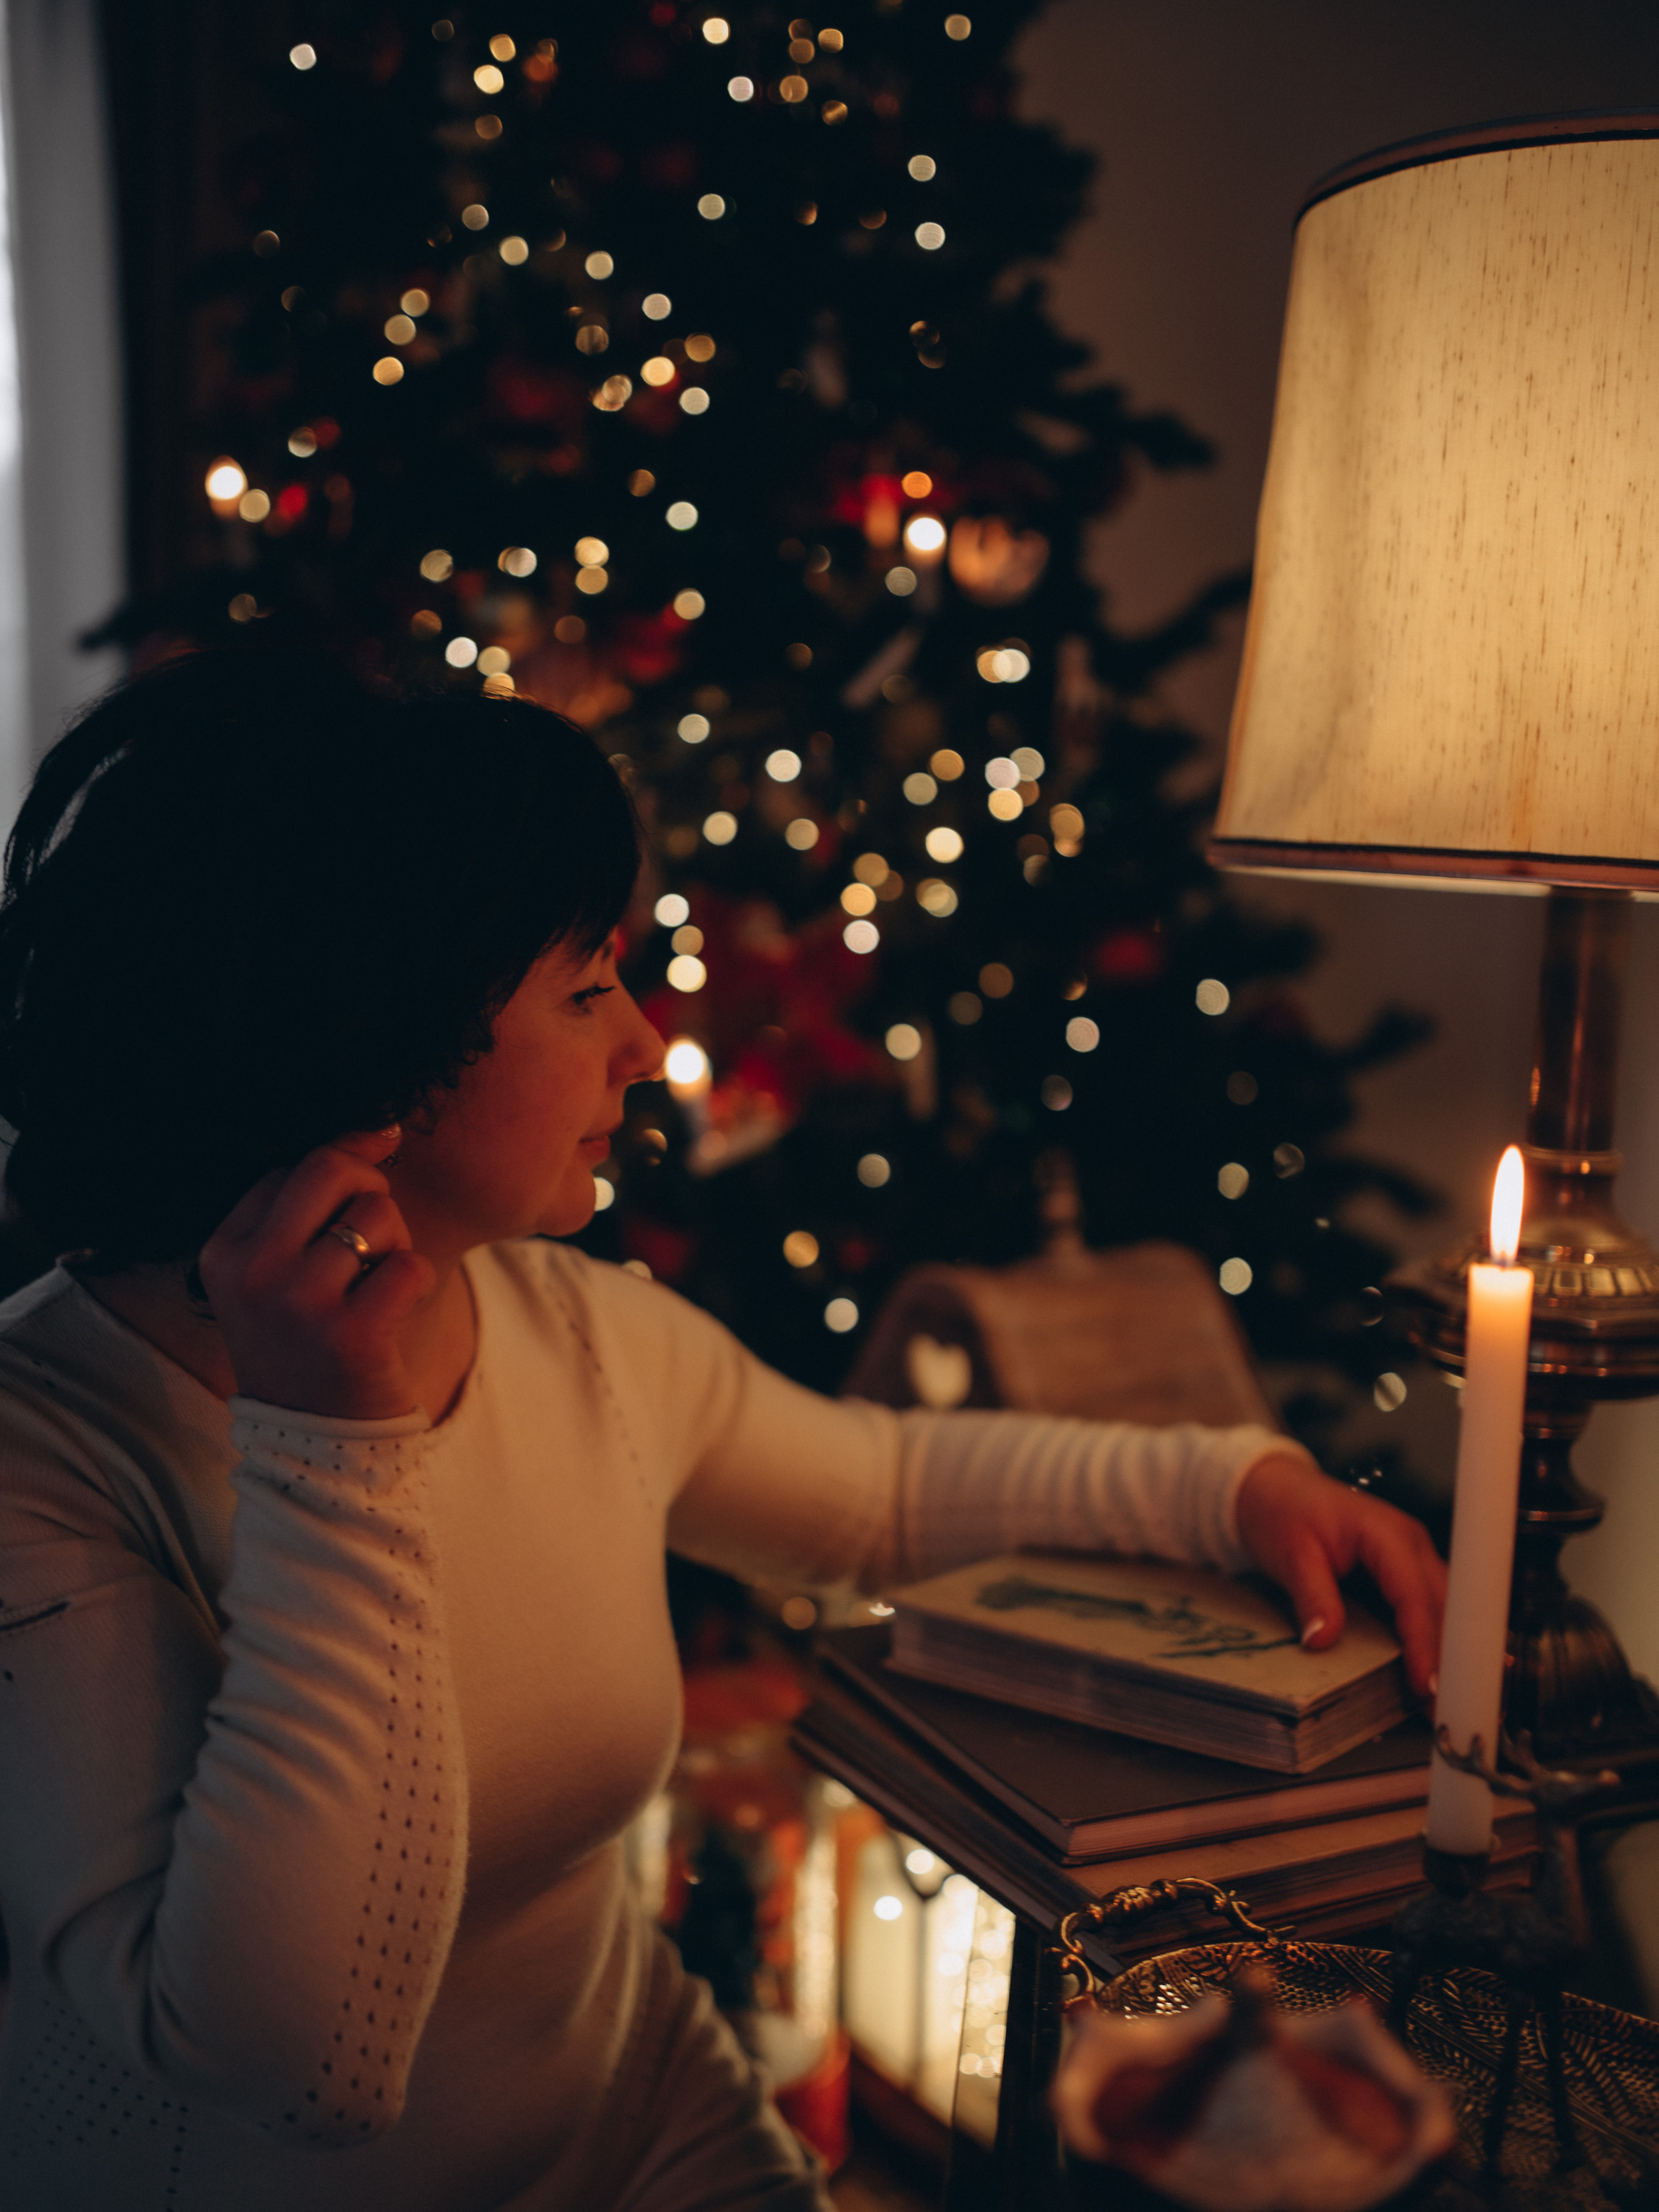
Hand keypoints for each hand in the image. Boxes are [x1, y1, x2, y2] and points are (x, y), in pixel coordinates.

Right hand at [197, 1127, 435, 1420]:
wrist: (317, 1440)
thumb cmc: (309, 1341)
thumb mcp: (278, 1273)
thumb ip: (307, 1205)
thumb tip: (381, 1126)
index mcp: (223, 1250)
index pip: (292, 1165)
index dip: (343, 1167)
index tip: (358, 1199)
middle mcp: (251, 1271)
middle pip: (329, 1167)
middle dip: (370, 1186)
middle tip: (373, 1233)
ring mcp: (298, 1303)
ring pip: (378, 1216)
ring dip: (395, 1245)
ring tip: (375, 1287)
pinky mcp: (350, 1334)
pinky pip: (410, 1265)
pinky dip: (417, 1283)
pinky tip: (393, 1314)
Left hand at [1234, 1452, 1445, 1701]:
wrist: (1273, 1488)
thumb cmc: (1283, 1511)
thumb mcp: (1291, 1553)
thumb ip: (1312, 1595)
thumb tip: (1323, 1640)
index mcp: (1387, 1535)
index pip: (1415, 1596)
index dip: (1425, 1644)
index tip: (1428, 1686)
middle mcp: (1410, 1546)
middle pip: (1443, 1608)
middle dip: (1449, 1659)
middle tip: (1448, 1711)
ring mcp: (1412, 1559)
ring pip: (1444, 1611)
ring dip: (1448, 1655)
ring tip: (1451, 1705)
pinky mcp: (1404, 1574)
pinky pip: (1428, 1610)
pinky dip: (1436, 1642)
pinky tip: (1442, 1676)